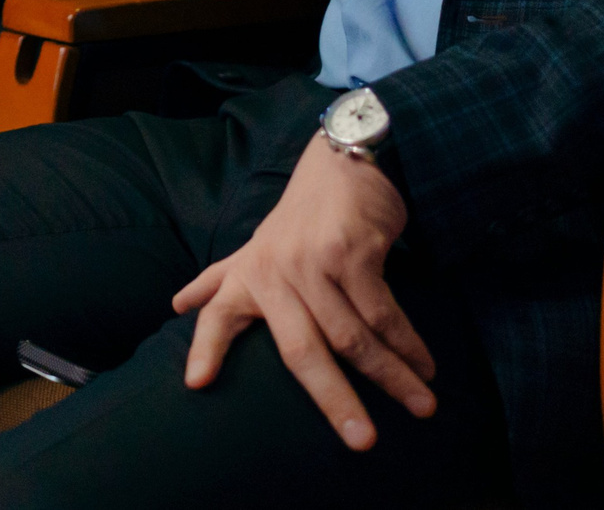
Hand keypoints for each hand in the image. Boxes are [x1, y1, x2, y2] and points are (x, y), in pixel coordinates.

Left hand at [170, 134, 431, 449]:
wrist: (341, 161)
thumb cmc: (299, 217)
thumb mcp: (255, 247)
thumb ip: (222, 280)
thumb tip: (178, 304)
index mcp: (249, 274)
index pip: (218, 313)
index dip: (206, 348)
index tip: (196, 385)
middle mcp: (275, 271)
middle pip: (301, 351)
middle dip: (334, 400)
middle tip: (362, 441)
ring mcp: (314, 262)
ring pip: (354, 337)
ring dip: (393, 376)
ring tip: (421, 405)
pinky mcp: (352, 252)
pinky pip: (384, 312)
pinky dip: (407, 343)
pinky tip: (425, 366)